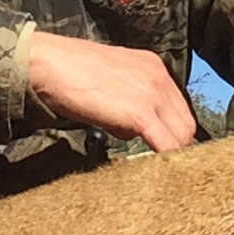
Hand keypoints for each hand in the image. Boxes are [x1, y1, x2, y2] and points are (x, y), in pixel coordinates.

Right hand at [24, 31, 198, 152]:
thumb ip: (130, 100)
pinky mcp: (140, 113)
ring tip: (147, 165)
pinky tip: (152, 170)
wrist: (48, 64)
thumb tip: (136, 129)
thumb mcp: (111, 80)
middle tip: (154, 161)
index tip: (158, 145)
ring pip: (182, 137)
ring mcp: (153, 93)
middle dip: (174, 145)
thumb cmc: (68, 73)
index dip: (170, 130)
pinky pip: (168, 145)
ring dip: (168, 154)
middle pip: (186, 124)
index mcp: (153, 66)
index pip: (178, 107)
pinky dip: (165, 161)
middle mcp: (159, 77)